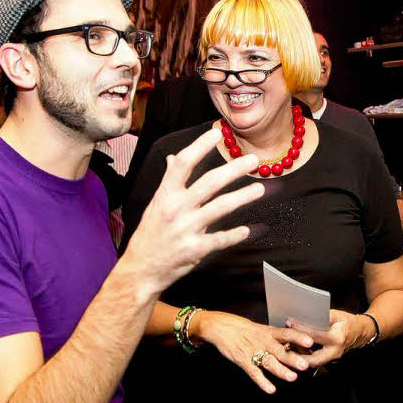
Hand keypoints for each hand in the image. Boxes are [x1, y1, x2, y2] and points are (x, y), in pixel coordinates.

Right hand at [122, 128, 263, 295]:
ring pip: (221, 207)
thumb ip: (168, 181)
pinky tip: (249, 229)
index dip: (200, 146)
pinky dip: (237, 234)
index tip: (217, 133)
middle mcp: (176, 208)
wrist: (141, 269)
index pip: (183, 163)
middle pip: (209, 182)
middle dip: (234, 169)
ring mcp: (186, 229)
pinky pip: (221, 239)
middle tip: (253, 160)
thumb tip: (172, 158)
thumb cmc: (150, 234)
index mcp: (166, 194)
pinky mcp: (195, 249)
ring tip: (260, 189)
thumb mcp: (156, 204)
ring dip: (243, 197)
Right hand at [193, 311, 314, 394]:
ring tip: (292, 377)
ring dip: (281, 370)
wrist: (222, 327)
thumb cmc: (245, 329)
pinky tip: (271, 389)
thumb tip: (298, 345)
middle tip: (305, 364)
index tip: (311, 342)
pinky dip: (262, 382)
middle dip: (293, 358)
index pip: (287, 334)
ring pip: (269, 362)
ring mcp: (253, 351)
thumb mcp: (263, 329)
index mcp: (270, 332)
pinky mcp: (243, 361)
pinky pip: (254, 372)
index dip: (298, 337)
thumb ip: (278, 338)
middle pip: (280, 350)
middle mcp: (263, 341)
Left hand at [288, 309, 370, 367]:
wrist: (361, 333)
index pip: (315, 335)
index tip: (290, 323)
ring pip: (313, 363)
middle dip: (298, 355)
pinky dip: (305, 358)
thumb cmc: (348, 322)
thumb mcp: (337, 315)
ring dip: (300, 359)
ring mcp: (333, 357)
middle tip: (284, 347)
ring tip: (286, 350)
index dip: (301, 329)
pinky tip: (295, 352)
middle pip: (313, 358)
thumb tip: (307, 314)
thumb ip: (323, 316)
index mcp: (337, 337)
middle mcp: (335, 350)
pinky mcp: (330, 360)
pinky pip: (316, 361)